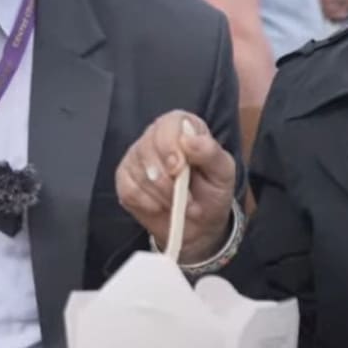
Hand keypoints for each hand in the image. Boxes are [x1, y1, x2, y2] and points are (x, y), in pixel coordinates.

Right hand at [117, 111, 236, 263]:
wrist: (200, 223)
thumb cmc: (212, 190)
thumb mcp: (223, 172)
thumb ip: (210, 152)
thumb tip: (189, 139)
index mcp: (181, 126)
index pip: (168, 124)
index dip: (171, 146)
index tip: (179, 169)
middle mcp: (155, 136)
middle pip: (148, 148)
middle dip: (167, 180)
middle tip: (187, 198)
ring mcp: (136, 157)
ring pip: (139, 173)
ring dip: (162, 196)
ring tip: (180, 204)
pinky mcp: (124, 179)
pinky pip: (129, 190)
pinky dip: (148, 204)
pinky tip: (161, 206)